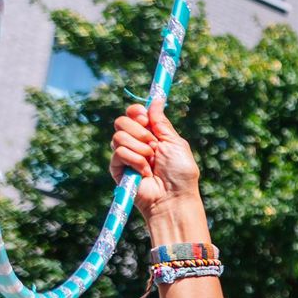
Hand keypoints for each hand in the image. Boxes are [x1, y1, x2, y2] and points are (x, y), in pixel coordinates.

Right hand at [110, 101, 199, 220]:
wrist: (174, 197)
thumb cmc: (180, 173)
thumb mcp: (175, 143)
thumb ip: (162, 122)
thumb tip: (156, 100)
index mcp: (151, 134)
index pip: (134, 113)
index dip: (137, 112)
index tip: (146, 118)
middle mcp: (136, 142)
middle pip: (122, 121)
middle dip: (140, 131)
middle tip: (154, 145)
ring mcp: (125, 155)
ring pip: (119, 136)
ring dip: (140, 148)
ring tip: (152, 162)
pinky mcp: (117, 168)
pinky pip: (119, 152)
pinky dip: (136, 161)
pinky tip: (144, 172)